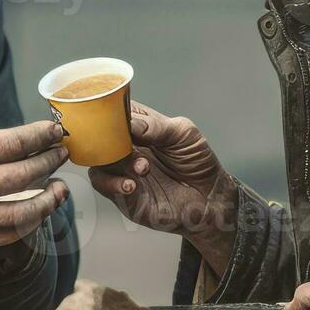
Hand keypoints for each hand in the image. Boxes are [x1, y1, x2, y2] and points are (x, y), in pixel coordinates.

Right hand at [0, 121, 69, 251]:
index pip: (11, 144)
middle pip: (21, 175)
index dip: (39, 137)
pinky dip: (30, 222)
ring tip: (59, 189)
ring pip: (22, 212)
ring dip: (48, 200)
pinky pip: (10, 234)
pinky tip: (38, 210)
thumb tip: (31, 142)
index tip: (55, 133)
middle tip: (60, 155)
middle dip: (48, 163)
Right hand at [88, 102, 237, 274]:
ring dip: (116, 163)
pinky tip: (131, 184)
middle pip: (100, 136)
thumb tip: (130, 123)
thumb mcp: (183, 134)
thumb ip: (156, 126)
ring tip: (142, 168)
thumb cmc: (198, 162)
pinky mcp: (123, 194)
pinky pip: (104, 186)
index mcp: (139, 127)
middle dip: (109, 139)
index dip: (109, 112)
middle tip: (125, 143)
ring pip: (99, 161)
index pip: (113, 112)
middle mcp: (127, 147)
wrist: (210, 198)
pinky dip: (113, 184)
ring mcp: (123, 170)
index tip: (114, 117)